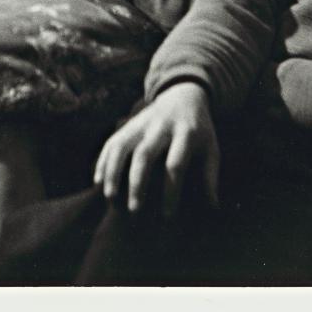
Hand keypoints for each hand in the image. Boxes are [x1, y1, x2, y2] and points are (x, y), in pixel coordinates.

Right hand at [93, 81, 219, 215]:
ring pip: (122, 146)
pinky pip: (112, 142)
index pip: (175, 164)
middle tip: (134, 211)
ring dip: (113, 171)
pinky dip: (103, 161)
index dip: (171, 190)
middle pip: (145, 154)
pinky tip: (99, 182)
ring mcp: (141, 123)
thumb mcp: (211, 149)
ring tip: (110, 197)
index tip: (168, 216)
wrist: (183, 95)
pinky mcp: (128, 124)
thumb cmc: (199, 131)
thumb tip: (213, 208)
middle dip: (137, 183)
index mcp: (185, 133)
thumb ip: (210, 177)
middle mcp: (160, 126)